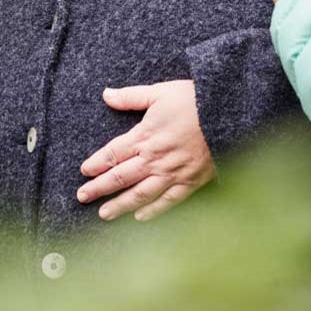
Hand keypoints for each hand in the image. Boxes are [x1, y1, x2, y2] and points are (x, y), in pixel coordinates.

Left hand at [77, 79, 216, 221]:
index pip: (113, 154)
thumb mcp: (160, 92)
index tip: (84, 171)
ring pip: (140, 194)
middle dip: (99, 188)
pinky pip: (168, 201)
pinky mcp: (190, 182)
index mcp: (145, 135)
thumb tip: (106, 94)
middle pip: (121, 177)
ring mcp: (172, 173)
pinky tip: (140, 218)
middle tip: (82, 197)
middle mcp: (155, 158)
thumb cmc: (194, 100)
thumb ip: (131, 97)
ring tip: (103, 214)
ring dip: (120, 205)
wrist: (228, 113)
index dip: (96, 164)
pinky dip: (153, 211)